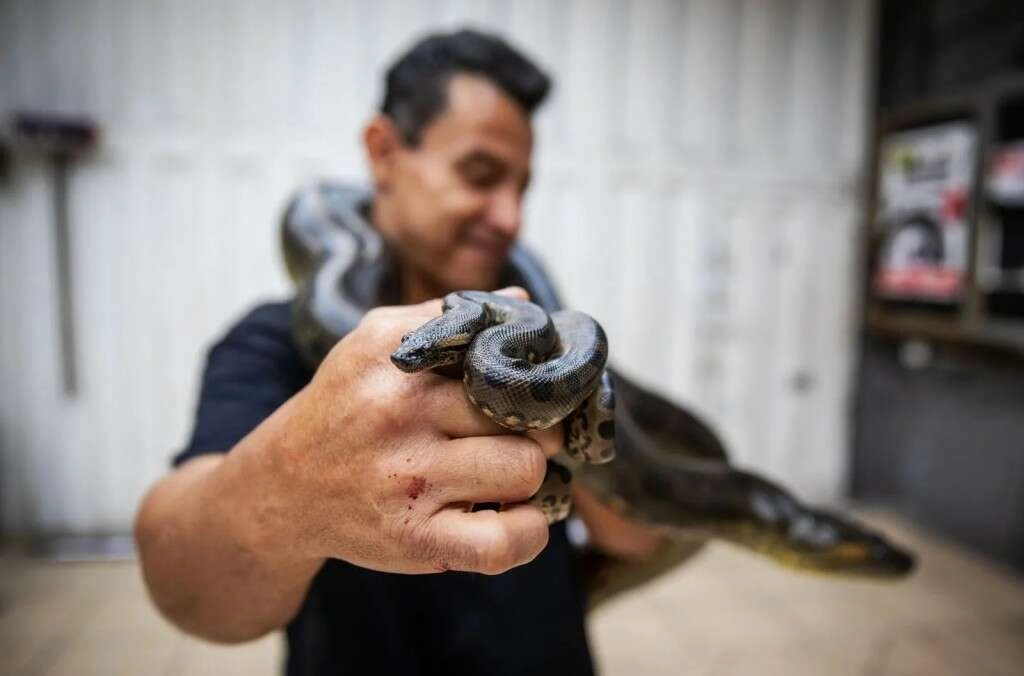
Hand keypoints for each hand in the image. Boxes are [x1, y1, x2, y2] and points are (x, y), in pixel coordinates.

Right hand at [262, 288, 561, 574]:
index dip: (530, 371)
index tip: (528, 388)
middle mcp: (400, 410)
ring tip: (509, 474)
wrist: (282, 485)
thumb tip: (523, 301)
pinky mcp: (413, 538)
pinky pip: (502, 543)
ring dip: (530, 475)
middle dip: (537, 425)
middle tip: (522, 436)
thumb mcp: (376, 342)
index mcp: (397, 354)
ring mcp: (408, 477)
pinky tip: (516, 519)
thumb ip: (448, 320)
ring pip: (525, 468)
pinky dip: (528, 534)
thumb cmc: (346, 408)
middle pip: (523, 411)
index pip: (501, 349)